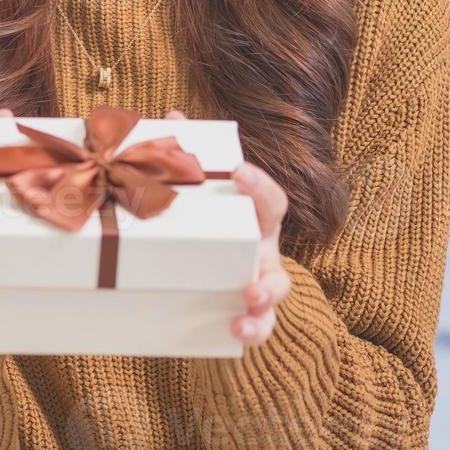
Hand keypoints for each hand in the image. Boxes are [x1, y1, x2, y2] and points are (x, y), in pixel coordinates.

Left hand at [164, 109, 290, 346]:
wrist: (197, 267)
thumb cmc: (204, 218)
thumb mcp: (197, 191)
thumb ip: (186, 156)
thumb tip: (173, 118)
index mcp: (253, 219)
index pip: (269, 200)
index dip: (258, 184)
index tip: (238, 171)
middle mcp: (262, 251)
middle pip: (277, 255)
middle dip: (268, 247)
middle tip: (250, 248)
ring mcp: (257, 283)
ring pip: (275, 294)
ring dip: (265, 301)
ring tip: (248, 302)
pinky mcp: (244, 312)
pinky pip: (257, 326)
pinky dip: (252, 330)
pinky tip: (235, 331)